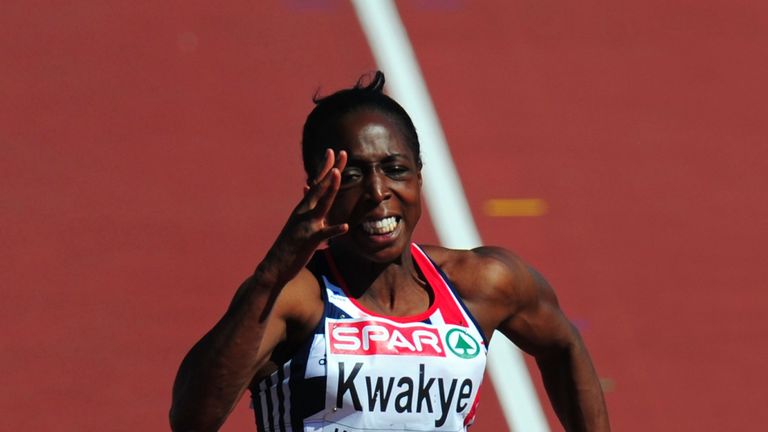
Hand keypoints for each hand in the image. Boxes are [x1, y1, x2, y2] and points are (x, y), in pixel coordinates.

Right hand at [261, 149, 348, 280]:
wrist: (274, 266)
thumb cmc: (289, 245)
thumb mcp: (298, 221)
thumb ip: (306, 206)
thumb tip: (308, 188)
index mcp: (304, 208)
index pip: (317, 183)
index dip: (325, 167)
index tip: (333, 151)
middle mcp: (304, 212)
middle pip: (321, 187)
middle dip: (332, 169)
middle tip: (342, 152)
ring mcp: (306, 225)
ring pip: (321, 204)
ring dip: (330, 188)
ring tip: (338, 174)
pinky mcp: (308, 240)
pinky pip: (323, 234)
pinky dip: (334, 230)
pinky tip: (345, 226)